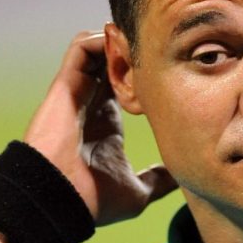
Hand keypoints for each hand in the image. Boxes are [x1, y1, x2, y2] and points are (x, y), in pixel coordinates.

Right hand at [24, 31, 175, 225]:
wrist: (60, 201)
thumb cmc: (92, 200)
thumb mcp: (137, 191)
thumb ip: (158, 181)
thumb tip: (182, 180)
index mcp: (107, 122)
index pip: (128, 86)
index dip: (151, 77)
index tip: (178, 78)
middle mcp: (93, 102)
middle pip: (117, 62)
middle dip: (141, 53)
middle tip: (169, 54)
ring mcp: (79, 90)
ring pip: (101, 48)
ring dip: (124, 44)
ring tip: (149, 50)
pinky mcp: (67, 83)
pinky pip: (84, 45)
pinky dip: (105, 42)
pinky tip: (130, 54)